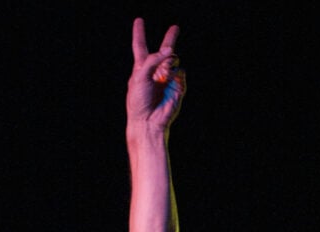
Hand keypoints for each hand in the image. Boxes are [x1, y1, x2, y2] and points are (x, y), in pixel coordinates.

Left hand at [127, 18, 185, 132]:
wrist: (148, 122)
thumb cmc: (138, 102)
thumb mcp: (139, 77)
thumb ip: (153, 60)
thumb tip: (170, 51)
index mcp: (141, 69)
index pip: (140, 47)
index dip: (139, 33)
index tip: (139, 21)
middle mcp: (154, 72)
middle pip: (164, 51)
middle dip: (170, 39)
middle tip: (175, 28)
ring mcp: (167, 79)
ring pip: (173, 60)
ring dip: (169, 64)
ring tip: (162, 77)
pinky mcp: (177, 87)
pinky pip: (180, 73)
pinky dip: (176, 76)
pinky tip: (170, 84)